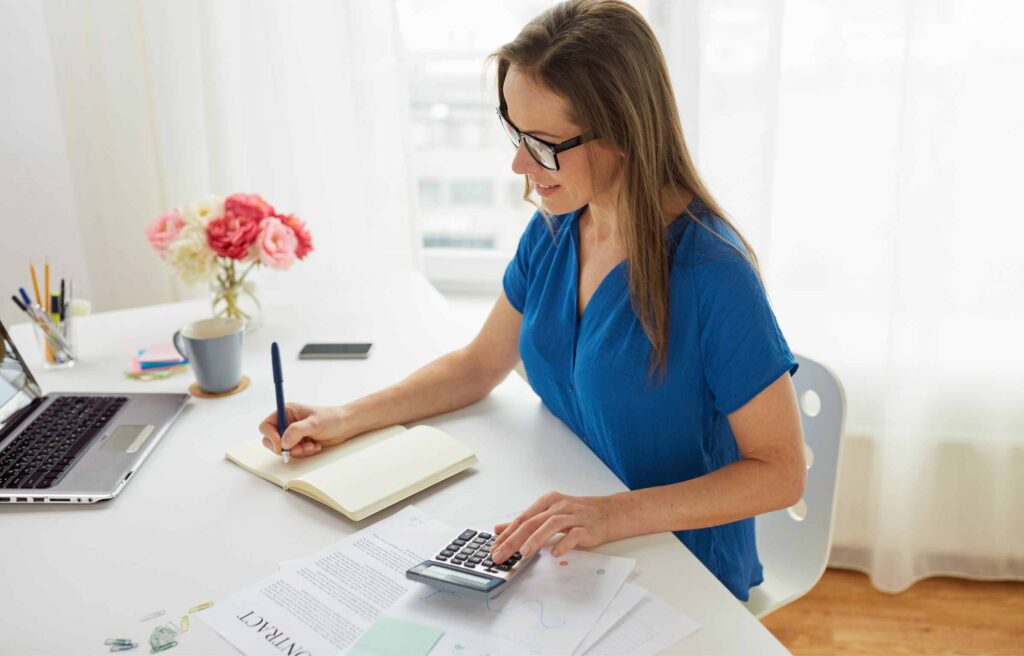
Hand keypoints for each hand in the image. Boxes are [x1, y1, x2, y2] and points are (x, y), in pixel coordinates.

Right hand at [258, 403, 354, 458]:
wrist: (345, 426)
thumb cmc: (331, 419)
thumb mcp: (314, 423)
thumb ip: (297, 431)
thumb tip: (283, 442)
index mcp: (286, 412)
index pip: (266, 425)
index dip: (270, 436)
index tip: (281, 446)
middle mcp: (286, 423)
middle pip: (270, 440)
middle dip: (285, 447)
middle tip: (298, 449)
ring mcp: (292, 434)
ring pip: (283, 449)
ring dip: (297, 451)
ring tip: (311, 445)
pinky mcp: (298, 443)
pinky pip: (293, 453)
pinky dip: (303, 453)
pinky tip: (315, 446)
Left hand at [489, 491, 631, 562]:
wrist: (610, 513)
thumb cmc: (578, 514)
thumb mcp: (549, 514)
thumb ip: (526, 522)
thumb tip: (500, 529)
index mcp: (548, 502)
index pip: (523, 518)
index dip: (507, 533)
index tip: (494, 547)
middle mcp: (559, 506)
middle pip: (532, 522)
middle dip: (514, 540)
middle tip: (501, 555)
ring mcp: (574, 516)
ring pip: (551, 525)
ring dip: (536, 539)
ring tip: (524, 553)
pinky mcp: (587, 527)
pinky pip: (574, 535)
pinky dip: (564, 543)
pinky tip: (555, 554)